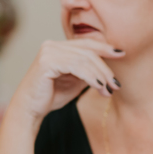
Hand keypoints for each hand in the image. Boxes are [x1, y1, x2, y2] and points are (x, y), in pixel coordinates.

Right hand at [10, 39, 125, 121]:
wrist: (30, 109)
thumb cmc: (51, 95)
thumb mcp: (76, 81)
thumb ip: (89, 71)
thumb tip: (109, 69)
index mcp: (58, 47)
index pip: (86, 44)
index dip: (105, 48)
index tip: (122, 54)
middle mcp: (51, 45)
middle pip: (88, 51)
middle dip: (105, 68)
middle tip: (116, 84)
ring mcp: (48, 52)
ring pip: (84, 59)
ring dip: (100, 76)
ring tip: (109, 91)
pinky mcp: (47, 62)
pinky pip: (76, 67)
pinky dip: (90, 77)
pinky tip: (99, 86)